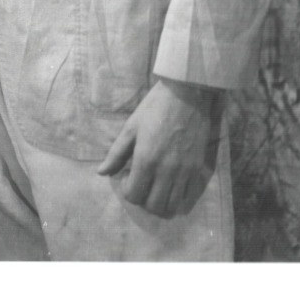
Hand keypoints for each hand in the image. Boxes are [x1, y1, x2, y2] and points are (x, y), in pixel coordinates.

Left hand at [96, 78, 222, 218]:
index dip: (127, 191)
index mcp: (146, 160)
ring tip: (155, 187)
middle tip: (140, 184)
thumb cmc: (154, 108)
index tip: (127, 178)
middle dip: (143, 200)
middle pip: (154, 205)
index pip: (134, 195)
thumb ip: (116, 154)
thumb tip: (101, 172)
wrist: (186, 95)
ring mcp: (184, 171)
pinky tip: (169, 182)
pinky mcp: (198, 168)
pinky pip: (187, 195)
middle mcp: (166, 171)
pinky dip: (176, 196)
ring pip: (172, 205)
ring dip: (161, 202)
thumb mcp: (130, 128)